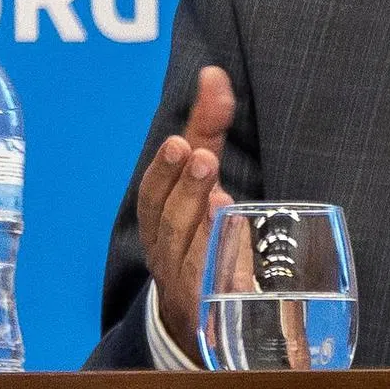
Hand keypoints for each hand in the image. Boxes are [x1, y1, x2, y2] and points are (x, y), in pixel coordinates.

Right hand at [137, 65, 235, 364]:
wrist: (202, 313)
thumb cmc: (199, 229)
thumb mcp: (202, 177)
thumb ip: (208, 128)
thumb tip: (213, 74)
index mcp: (159, 221)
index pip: (152, 197)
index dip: (164, 171)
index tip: (179, 144)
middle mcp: (166, 254)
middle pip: (166, 224)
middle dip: (183, 189)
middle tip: (202, 158)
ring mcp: (187, 287)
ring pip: (186, 257)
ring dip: (201, 226)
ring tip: (221, 197)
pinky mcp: (211, 313)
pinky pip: (212, 294)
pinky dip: (221, 271)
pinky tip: (237, 251)